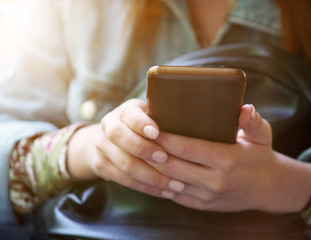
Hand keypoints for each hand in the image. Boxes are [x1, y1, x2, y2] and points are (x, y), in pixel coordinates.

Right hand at [67, 99, 184, 198]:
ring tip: (176, 184)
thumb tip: (193, 121)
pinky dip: (147, 188)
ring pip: (124, 163)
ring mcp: (101, 146)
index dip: (141, 124)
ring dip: (151, 176)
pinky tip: (165, 192)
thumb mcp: (149, 116)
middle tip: (166, 159)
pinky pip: (124, 180)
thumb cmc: (142, 127)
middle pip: (121, 137)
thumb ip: (164, 118)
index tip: (156, 132)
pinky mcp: (101, 166)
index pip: (128, 115)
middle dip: (144, 149)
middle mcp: (109, 126)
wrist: (108, 140)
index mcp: (124, 111)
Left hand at [151, 104, 310, 212]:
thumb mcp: (263, 135)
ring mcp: (207, 196)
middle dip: (152, 152)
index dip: (165, 138)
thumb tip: (245, 108)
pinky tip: (150, 170)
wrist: (266, 188)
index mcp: (227, 160)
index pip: (187, 148)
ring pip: (169, 182)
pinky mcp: (202, 205)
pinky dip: (160, 183)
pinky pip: (174, 195)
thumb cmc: (260, 156)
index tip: (150, 126)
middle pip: (173, 166)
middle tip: (138, 137)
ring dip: (152, 169)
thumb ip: (253, 121)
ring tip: (139, 152)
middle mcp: (215, 180)